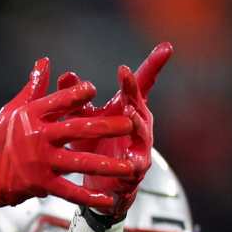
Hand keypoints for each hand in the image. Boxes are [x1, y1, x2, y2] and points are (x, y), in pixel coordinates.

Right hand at [0, 57, 138, 213]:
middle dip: (106, 126)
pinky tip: (107, 199)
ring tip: (129, 166)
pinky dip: (89, 196)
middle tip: (129, 124)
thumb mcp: (14, 109)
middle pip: (77, 128)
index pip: (59, 100)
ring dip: (106, 164)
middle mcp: (38, 137)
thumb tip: (44, 62)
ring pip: (79, 161)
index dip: (77, 95)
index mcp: (33, 115)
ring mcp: (40, 162)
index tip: (95, 90)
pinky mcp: (40, 184)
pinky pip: (69, 190)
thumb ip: (34, 87)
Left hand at [56, 42, 172, 220]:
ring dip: (137, 122)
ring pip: (142, 133)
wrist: (97, 185)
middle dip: (134, 90)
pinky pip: (137, 166)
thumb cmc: (93, 148)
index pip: (141, 84)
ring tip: (129, 111)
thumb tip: (66, 75)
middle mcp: (139, 125)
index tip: (166, 47)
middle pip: (140, 103)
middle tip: (126, 74)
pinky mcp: (136, 170)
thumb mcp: (83, 121)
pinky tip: (131, 162)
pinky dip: (134, 163)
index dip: (154, 65)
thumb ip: (76, 100)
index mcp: (128, 109)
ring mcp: (141, 147)